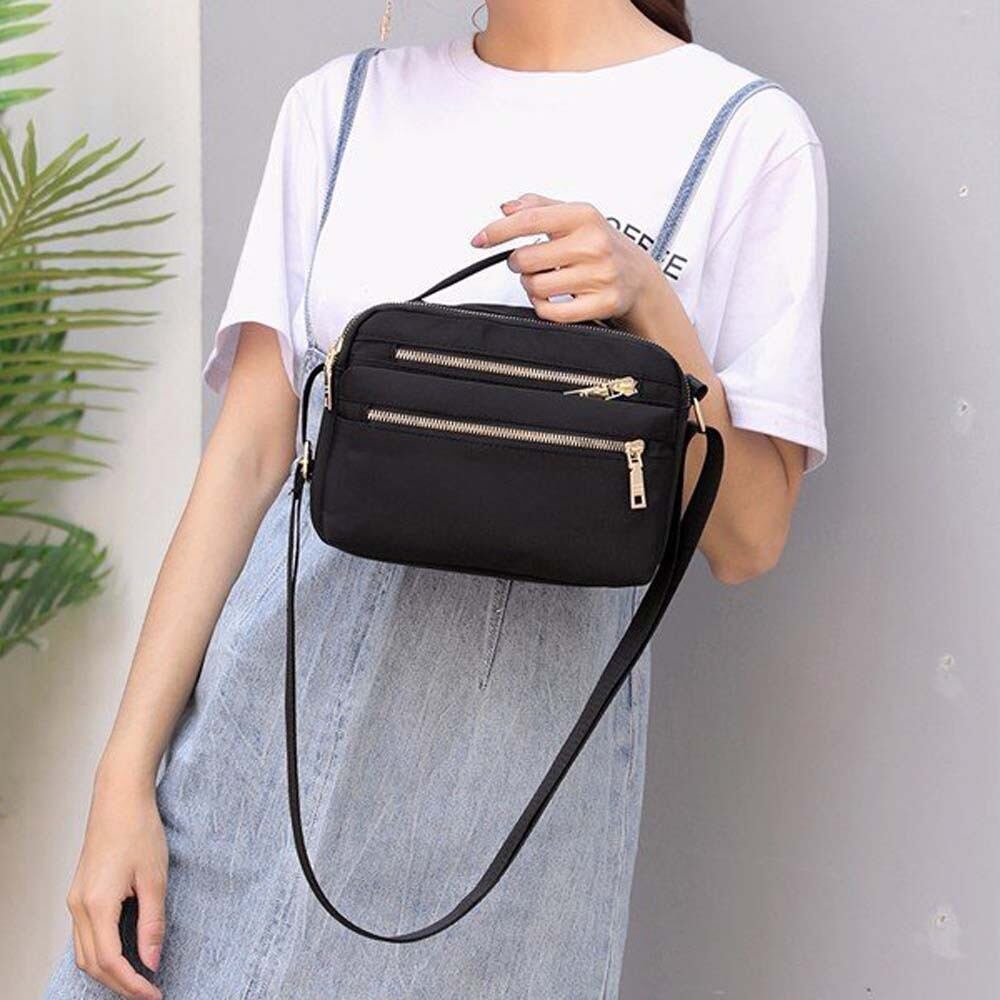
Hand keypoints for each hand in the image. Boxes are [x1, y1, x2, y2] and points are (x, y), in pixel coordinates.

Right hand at [66, 772, 166, 999]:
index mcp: (97, 905)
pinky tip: (123, 952)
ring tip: (138, 977)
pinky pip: (85, 935)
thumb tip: (152, 961)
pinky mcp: (80, 892)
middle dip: (120, 984)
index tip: (155, 993)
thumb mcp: (154, 877)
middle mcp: (79, 906)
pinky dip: (102, 952)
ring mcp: (75, 899)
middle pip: (93, 964)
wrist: (119, 797)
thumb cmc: (139, 829)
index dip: (133, 984)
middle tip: (149, 991)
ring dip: (109, 971)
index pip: (111, 962)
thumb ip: (153, 922)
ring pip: (85, 952)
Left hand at [470, 193, 664, 327]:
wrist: (638, 276)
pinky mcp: (601, 303)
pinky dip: (542, 307)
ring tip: (543, 278)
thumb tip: (505, 208)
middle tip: (527, 262)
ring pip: (536, 287)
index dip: (498, 231)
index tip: (480, 239)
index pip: (530, 220)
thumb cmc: (600, 244)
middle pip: (526, 259)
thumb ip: (538, 207)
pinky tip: (550, 298)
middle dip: (518, 263)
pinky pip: (552, 312)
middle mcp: (594, 244)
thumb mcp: (574, 216)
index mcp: (584, 216)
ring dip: (531, 285)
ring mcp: (599, 275)